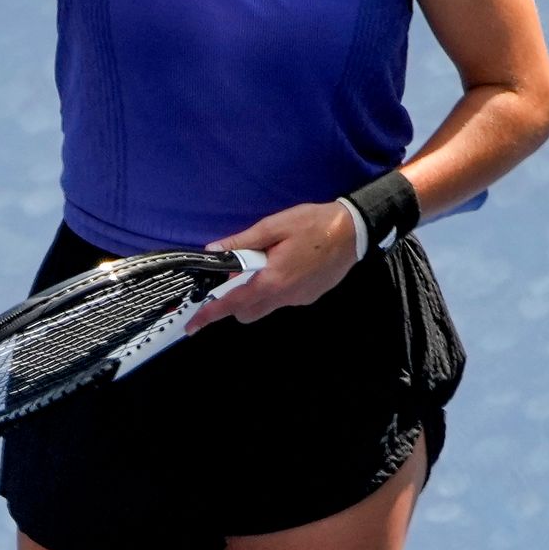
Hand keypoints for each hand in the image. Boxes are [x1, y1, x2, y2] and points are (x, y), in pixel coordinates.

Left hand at [187, 202, 362, 329]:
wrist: (356, 231)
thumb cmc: (315, 224)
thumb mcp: (274, 225)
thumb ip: (243, 242)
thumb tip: (215, 251)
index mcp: (272, 280)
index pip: (232, 303)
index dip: (210, 314)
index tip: (192, 324)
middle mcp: (284, 297)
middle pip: (246, 313)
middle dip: (232, 303)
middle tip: (231, 280)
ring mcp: (298, 300)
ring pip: (264, 308)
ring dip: (253, 296)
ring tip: (261, 267)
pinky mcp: (308, 297)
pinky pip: (281, 300)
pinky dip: (273, 290)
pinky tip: (284, 267)